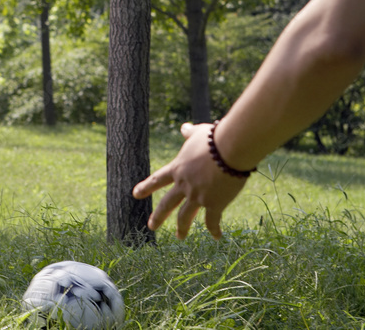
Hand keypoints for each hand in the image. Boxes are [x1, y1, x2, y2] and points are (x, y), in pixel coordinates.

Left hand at [132, 122, 248, 239]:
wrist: (229, 150)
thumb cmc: (214, 138)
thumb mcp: (198, 133)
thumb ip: (189, 133)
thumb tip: (183, 127)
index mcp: (178, 168)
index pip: (158, 179)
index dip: (146, 187)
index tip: (135, 194)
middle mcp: (184, 185)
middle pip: (167, 204)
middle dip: (158, 216)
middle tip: (151, 226)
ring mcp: (197, 196)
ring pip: (185, 217)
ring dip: (182, 228)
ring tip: (179, 236)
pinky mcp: (214, 204)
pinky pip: (212, 221)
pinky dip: (214, 230)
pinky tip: (217, 237)